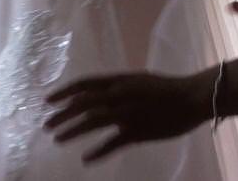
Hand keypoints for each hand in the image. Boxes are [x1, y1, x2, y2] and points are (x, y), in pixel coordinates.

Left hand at [43, 70, 212, 162]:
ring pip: (92, 122)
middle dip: (61, 115)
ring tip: (57, 139)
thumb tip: (99, 91)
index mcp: (118, 80)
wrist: (191, 97)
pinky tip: (86, 159)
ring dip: (72, 131)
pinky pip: (114, 143)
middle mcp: (118, 95)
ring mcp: (127, 113)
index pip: (83, 85)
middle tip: (46, 125)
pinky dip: (98, 151)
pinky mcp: (138, 131)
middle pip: (82, 105)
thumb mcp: (136, 79)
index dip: (63, 92)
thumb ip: (117, 86)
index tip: (47, 101)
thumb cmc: (165, 88)